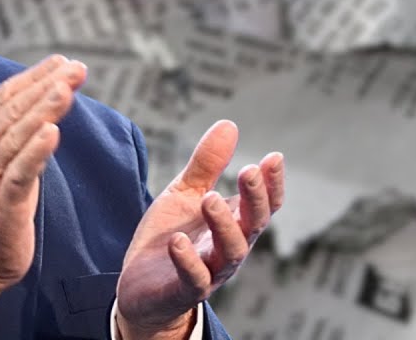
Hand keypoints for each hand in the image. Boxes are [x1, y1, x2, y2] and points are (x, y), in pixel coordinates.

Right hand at [0, 56, 84, 313]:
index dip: (34, 76)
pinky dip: (35, 152)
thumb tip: (51, 96)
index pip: (6, 97)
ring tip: (66, 88)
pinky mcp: (4, 205)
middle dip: (46, 85)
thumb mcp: (5, 159)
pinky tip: (53, 133)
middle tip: (75, 68)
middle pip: (15, 111)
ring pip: (18, 137)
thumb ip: (20, 129)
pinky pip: (20, 174)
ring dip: (43, 109)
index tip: (63, 61)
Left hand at [116, 120, 284, 339]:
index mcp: (232, 223)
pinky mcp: (184, 289)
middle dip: (254, 199)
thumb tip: (229, 125)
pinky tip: (177, 242)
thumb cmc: (171, 237)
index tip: (274, 158)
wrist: (141, 286)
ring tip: (210, 200)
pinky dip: (188, 261)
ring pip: (230, 252)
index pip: (262, 204)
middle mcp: (229, 247)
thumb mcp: (185, 194)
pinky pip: (193, 278)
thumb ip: (206, 165)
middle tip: (249, 171)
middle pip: (252, 225)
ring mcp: (209, 270)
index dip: (271, 184)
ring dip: (222, 225)